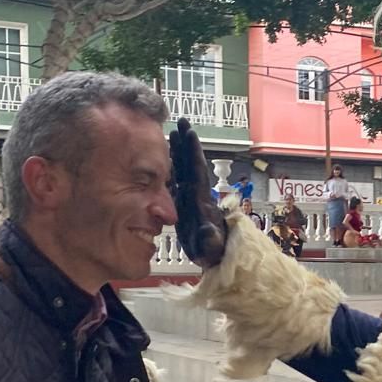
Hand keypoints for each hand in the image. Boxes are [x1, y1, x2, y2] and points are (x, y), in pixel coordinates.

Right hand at [169, 119, 227, 268]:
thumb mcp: (210, 248)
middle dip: (186, 143)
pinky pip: (177, 181)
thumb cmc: (214, 254)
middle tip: (180, 122)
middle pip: (191, 163)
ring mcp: (191, 199)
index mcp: (201, 200)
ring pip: (184, 170)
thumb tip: (206, 229)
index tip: (189, 132)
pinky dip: (171, 168)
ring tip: (171, 134)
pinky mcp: (185, 205)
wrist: (216, 259)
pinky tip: (165, 160)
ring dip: (178, 152)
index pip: (198, 170)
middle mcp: (197, 195)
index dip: (193, 151)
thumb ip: (208, 238)